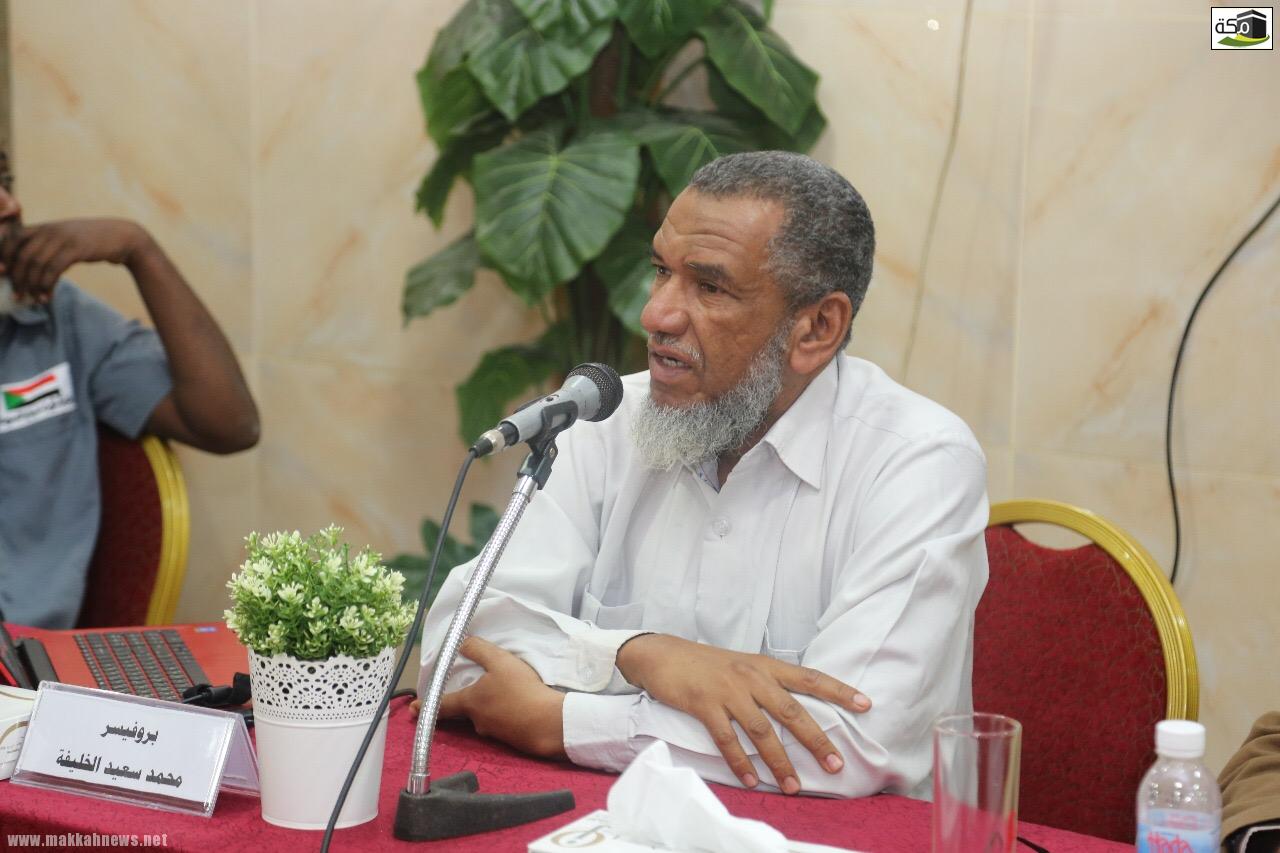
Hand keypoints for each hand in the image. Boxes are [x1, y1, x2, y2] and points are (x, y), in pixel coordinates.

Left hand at [4, 218, 148, 303]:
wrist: (123, 237)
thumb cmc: (93, 241)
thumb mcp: (66, 238)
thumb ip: (47, 246)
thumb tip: (27, 267)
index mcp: (43, 227)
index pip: (12, 238)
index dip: (4, 257)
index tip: (5, 275)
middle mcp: (49, 230)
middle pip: (22, 255)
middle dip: (17, 278)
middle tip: (17, 295)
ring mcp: (63, 238)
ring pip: (36, 264)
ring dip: (32, 286)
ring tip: (32, 300)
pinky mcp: (76, 249)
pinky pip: (54, 269)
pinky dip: (47, 286)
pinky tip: (48, 297)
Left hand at [410, 636, 565, 758]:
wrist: (548, 723)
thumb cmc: (521, 691)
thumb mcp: (500, 662)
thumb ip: (479, 650)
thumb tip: (461, 642)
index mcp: (470, 703)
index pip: (441, 705)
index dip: (426, 705)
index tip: (413, 708)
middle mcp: (477, 721)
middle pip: (463, 712)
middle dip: (461, 704)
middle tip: (463, 697)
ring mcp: (494, 733)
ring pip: (483, 718)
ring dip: (487, 708)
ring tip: (500, 695)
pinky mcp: (510, 739)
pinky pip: (500, 724)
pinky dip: (503, 714)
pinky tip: (515, 706)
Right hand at [616, 633, 870, 793]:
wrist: (663, 654)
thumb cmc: (706, 664)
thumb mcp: (743, 666)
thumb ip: (768, 683)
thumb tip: (795, 709)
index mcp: (765, 666)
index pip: (809, 678)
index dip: (838, 690)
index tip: (865, 704)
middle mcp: (751, 677)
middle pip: (791, 710)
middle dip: (816, 739)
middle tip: (836, 764)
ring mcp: (728, 691)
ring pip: (762, 731)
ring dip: (780, 762)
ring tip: (794, 786)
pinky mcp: (704, 704)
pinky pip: (727, 739)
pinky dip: (741, 763)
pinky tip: (752, 781)